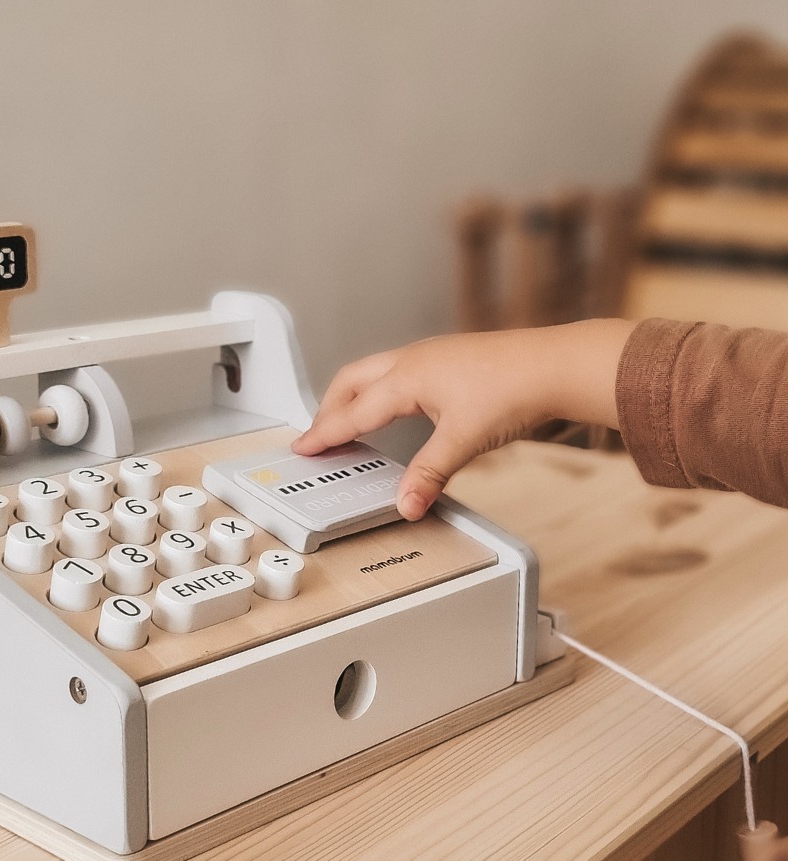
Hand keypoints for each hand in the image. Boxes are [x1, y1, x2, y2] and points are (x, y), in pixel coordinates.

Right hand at [292, 320, 632, 519]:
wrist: (556, 365)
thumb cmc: (515, 387)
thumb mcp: (463, 441)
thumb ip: (429, 474)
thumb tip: (407, 504)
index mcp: (407, 377)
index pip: (353, 411)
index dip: (325, 433)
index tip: (303, 447)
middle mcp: (413, 361)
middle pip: (351, 382)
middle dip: (328, 409)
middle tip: (317, 436)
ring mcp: (430, 356)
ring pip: (373, 373)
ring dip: (351, 397)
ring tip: (346, 420)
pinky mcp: (447, 359)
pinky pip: (395, 372)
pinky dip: (378, 391)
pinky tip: (392, 406)